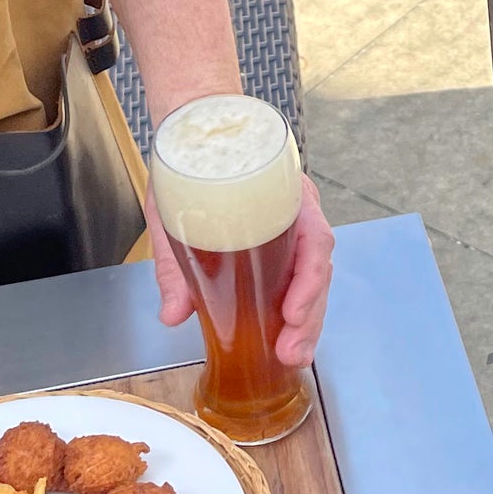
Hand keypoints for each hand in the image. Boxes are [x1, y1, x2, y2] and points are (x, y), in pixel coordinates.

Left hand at [153, 173, 336, 367]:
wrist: (194, 139)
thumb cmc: (191, 166)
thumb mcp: (173, 210)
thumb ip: (173, 263)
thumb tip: (173, 314)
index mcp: (284, 193)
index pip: (314, 238)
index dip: (309, 280)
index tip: (291, 313)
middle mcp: (297, 212)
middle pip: (319, 268)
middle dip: (311, 317)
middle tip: (292, 352)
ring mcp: (292, 229)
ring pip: (315, 279)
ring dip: (308, 321)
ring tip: (292, 354)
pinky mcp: (280, 245)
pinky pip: (299, 277)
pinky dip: (297, 310)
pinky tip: (287, 336)